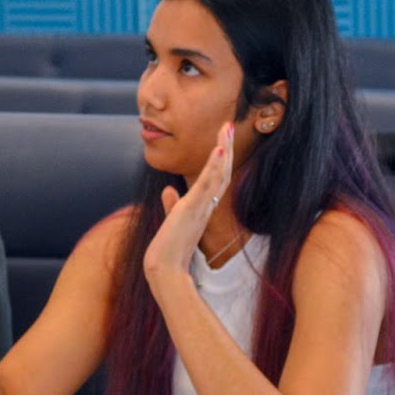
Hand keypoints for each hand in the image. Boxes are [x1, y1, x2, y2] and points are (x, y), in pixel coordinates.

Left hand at [143, 122, 233, 282]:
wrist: (165, 269)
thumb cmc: (168, 250)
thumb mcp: (171, 221)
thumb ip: (171, 205)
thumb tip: (168, 189)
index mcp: (202, 207)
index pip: (215, 179)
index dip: (221, 159)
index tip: (222, 140)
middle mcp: (206, 205)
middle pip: (222, 171)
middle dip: (225, 147)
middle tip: (229, 125)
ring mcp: (202, 206)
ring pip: (218, 173)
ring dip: (223, 148)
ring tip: (227, 127)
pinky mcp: (194, 208)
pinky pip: (208, 184)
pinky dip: (214, 166)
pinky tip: (219, 149)